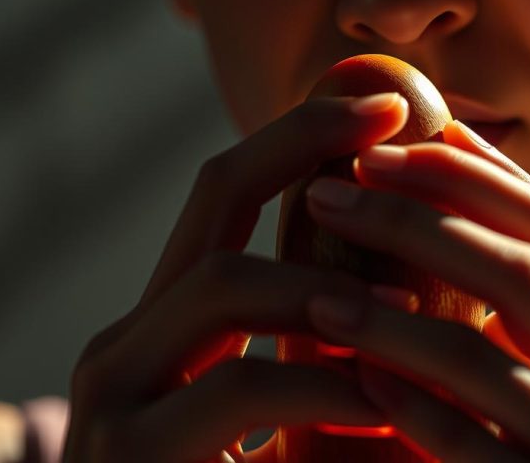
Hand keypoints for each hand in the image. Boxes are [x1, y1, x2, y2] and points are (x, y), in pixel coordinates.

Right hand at [62, 93, 416, 462]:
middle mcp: (127, 343)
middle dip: (307, 147)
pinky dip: (329, 384)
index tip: (388, 102)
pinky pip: (242, 386)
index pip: (227, 193)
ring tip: (416, 305)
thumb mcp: (291, 411)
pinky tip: (387, 407)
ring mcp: (113, 398)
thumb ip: (321, 340)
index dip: (303, 133)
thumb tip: (416, 266)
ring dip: (334, 285)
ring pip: (228, 286)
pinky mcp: (126, 459)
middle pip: (214, 199)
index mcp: (168, 325)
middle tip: (394, 120)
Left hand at [301, 120, 529, 461]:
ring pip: (489, 356)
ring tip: (320, 295)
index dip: (472, 174)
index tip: (395, 144)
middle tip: (336, 191)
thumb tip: (450, 260)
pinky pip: (477, 449)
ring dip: (396, 319)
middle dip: (422, 217)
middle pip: (520, 267)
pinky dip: (417, 412)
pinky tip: (360, 386)